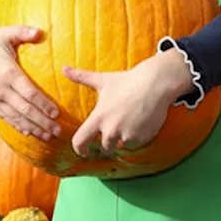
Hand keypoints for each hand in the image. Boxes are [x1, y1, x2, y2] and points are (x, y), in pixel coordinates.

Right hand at [0, 22, 60, 138]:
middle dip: (42, 122)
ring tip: (48, 136)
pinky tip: (29, 133)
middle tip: (58, 130)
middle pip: (25, 110)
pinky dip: (17, 126)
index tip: (57, 113)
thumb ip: (22, 32)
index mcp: (9, 73)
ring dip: (33, 128)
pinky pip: (5, 117)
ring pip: (16, 117)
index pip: (30, 93)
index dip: (44, 105)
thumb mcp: (4, 33)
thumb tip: (40, 31)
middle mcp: (1, 89)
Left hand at [66, 50, 194, 156]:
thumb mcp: (103, 80)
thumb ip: (81, 77)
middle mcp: (112, 129)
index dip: (79, 149)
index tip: (83, 151)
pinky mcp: (143, 137)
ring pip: (123, 146)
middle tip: (117, 129)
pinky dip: (138, 137)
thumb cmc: (128, 81)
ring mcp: (128, 135)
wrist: (156, 83)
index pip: (80, 141)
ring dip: (125, 139)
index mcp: (99, 118)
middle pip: (105, 147)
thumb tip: (63, 68)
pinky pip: (137, 144)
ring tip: (131, 123)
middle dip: (110, 141)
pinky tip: (142, 123)